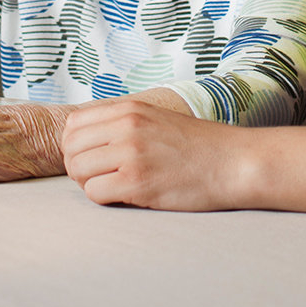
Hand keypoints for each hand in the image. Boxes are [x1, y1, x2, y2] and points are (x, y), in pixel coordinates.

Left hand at [62, 100, 245, 210]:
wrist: (235, 162)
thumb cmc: (199, 146)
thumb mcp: (158, 118)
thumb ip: (124, 122)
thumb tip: (87, 137)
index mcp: (130, 108)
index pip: (73, 124)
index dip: (75, 145)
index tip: (91, 158)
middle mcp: (127, 126)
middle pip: (70, 149)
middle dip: (78, 167)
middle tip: (100, 177)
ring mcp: (132, 154)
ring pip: (78, 171)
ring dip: (90, 183)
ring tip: (115, 186)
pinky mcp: (138, 183)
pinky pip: (95, 193)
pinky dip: (105, 198)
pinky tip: (127, 196)